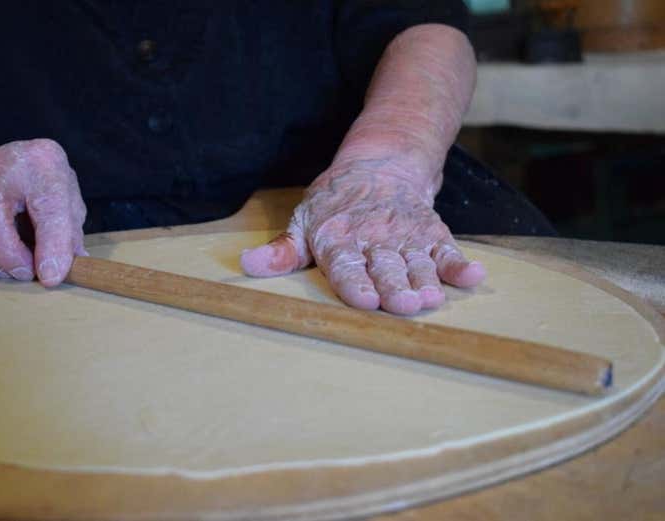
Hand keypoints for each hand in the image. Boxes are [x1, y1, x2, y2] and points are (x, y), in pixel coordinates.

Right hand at [0, 139, 86, 285]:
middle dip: (5, 252)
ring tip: (6, 272)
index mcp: (43, 162)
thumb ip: (69, 237)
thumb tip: (64, 272)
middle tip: (25, 274)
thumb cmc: (44, 190)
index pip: (48, 203)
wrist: (5, 169)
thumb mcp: (69, 206)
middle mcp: (0, 162)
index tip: (51, 276)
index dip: (52, 244)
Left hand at [240, 163, 484, 314]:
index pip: (346, 266)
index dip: (356, 284)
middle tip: (403, 304)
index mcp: (338, 240)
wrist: (379, 166)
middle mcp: (374, 239)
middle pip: (385, 267)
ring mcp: (406, 237)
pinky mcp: (431, 235)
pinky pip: (448, 251)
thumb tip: (246, 265)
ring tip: (432, 297)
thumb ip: (282, 251)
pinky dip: (460, 265)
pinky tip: (474, 276)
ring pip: (416, 263)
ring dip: (425, 281)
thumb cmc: (334, 205)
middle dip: (394, 287)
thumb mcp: (303, 223)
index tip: (366, 301)